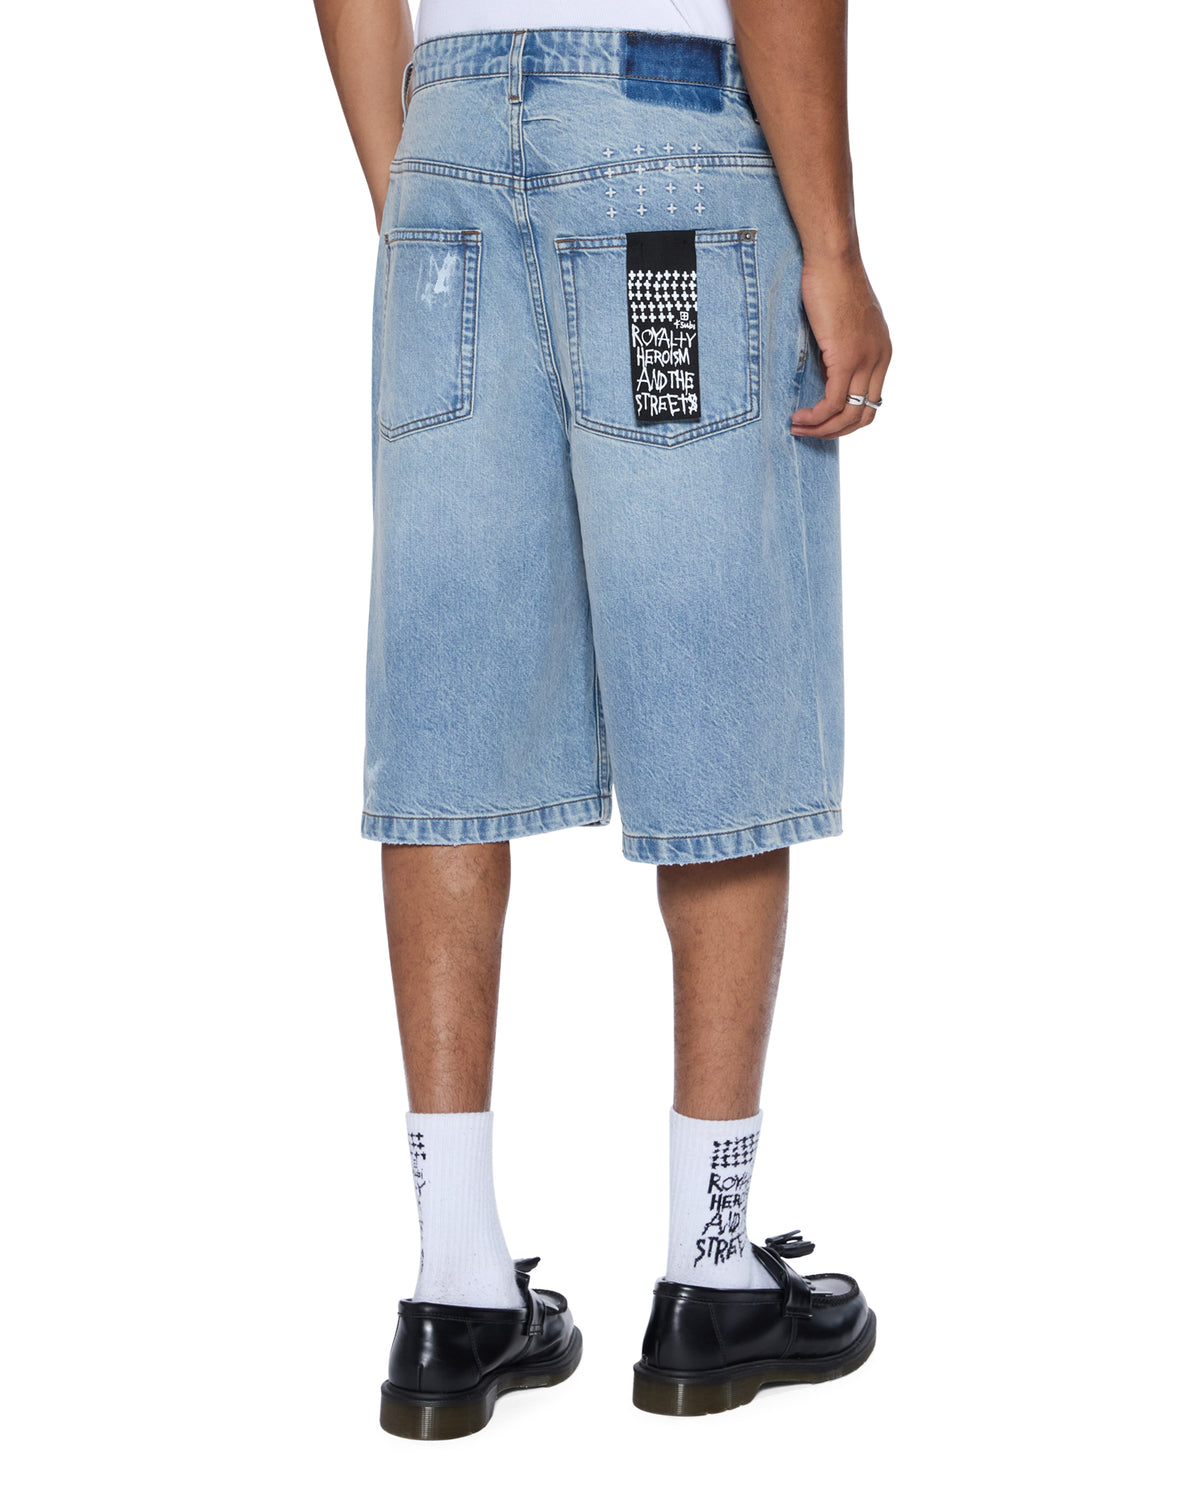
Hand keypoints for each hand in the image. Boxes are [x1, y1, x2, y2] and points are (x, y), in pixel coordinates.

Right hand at [791, 253, 890, 439]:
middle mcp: (880, 359)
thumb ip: (841, 346)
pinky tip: (798, 418)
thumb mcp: (843, 321)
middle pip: (864, 416)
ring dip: (823, 429)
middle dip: (835, 431)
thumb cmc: (832, 280)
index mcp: (882, 352)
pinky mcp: (846, 359)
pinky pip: (832, 403)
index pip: (871, 401)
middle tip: (810, 431)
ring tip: (799, 428)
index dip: (846, 418)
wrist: (833, 259)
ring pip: (849, 415)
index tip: (821, 420)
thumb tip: (824, 366)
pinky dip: (815, 417)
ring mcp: (865, 360)